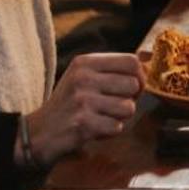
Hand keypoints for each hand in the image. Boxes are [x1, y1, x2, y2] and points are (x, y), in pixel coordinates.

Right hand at [20, 52, 140, 163]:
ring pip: (128, 107)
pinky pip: (117, 127)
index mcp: (85, 62)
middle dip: (130, 99)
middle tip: (112, 106)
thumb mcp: (85, 75)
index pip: (131, 61)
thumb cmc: (69, 103)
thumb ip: (114, 67)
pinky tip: (95, 128)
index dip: (139, 76)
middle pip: (134, 85)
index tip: (132, 87)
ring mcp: (83, 101)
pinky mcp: (83, 124)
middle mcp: (83, 78)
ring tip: (102, 116)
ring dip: (120, 117)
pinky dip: (109, 132)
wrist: (39, 132)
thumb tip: (149, 56)